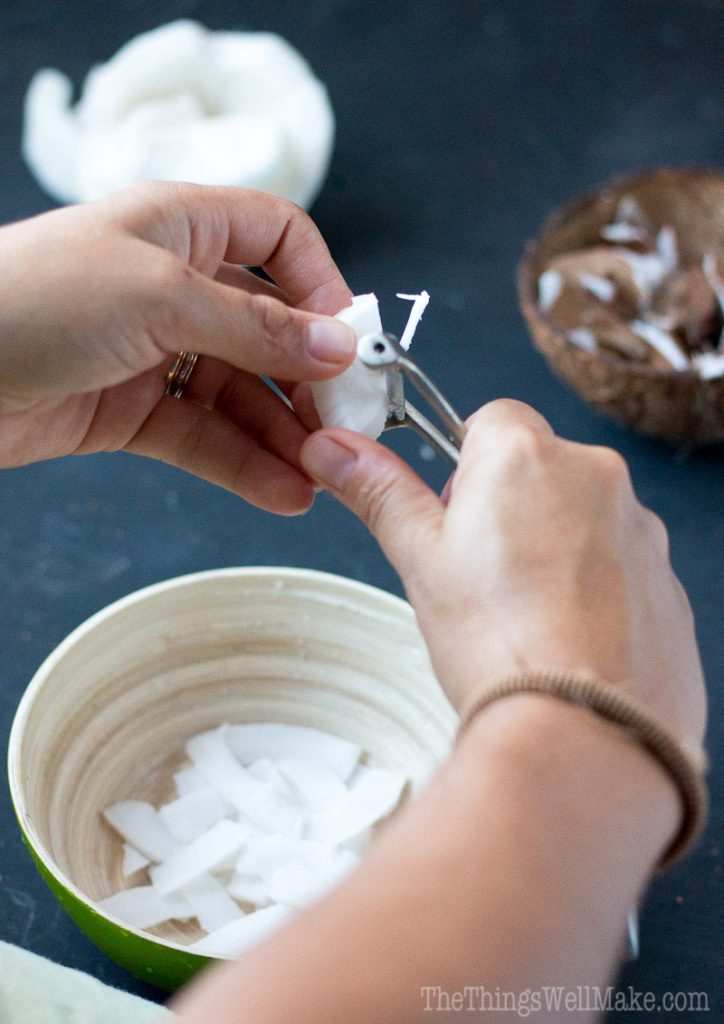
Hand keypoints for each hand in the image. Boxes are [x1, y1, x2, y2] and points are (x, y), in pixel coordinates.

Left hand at [0, 182, 353, 513]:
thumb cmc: (31, 296)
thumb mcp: (160, 295)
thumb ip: (256, 326)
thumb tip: (337, 346)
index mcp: (183, 226)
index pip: (281, 239)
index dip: (322, 287)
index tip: (350, 344)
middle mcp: (175, 286)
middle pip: (270, 330)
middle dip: (312, 381)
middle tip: (347, 428)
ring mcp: (154, 351)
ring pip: (241, 394)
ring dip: (284, 435)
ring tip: (321, 476)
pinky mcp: (131, 410)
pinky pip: (204, 436)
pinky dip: (244, 464)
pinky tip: (281, 490)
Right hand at [301, 399, 705, 742]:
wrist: (585, 732)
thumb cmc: (501, 646)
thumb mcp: (420, 561)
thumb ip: (381, 493)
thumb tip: (335, 451)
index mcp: (526, 455)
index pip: (488, 420)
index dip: (462, 467)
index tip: (451, 515)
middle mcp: (596, 475)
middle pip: (539, 467)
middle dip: (508, 507)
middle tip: (479, 574)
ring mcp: (641, 528)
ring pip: (583, 516)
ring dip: (555, 546)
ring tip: (524, 616)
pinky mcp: (668, 579)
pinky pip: (621, 565)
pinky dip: (595, 588)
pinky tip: (567, 637)